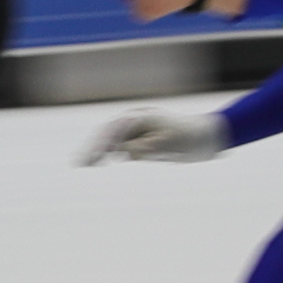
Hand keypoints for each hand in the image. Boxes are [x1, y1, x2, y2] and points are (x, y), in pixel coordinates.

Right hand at [80, 110, 225, 163]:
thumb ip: (147, 145)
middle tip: (78, 163)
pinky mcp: (140, 138)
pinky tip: (99, 162)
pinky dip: (107, 152)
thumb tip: (124, 150)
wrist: (204, 136)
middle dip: (92, 147)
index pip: (114, 131)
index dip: (100, 145)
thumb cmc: (189, 137)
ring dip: (96, 150)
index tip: (92, 159)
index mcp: (140, 118)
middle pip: (107, 132)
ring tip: (82, 164)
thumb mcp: (169, 142)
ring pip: (110, 138)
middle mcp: (135, 121)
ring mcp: (136, 129)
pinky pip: (118, 144)